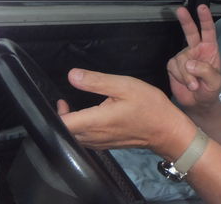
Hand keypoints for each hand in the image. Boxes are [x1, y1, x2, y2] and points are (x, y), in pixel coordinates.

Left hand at [60, 69, 194, 158]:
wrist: (167, 130)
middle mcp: (92, 136)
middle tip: (63, 98)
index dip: (52, 112)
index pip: (60, 123)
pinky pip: (83, 139)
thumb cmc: (149, 107)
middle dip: (59, 116)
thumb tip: (72, 75)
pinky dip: (79, 129)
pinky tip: (88, 116)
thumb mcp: (126, 86)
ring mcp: (98, 144)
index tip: (58, 97)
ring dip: (69, 122)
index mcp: (94, 121)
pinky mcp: (104, 146)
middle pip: (63, 131)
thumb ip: (97, 81)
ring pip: (72, 136)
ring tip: (71, 105)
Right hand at [167, 5, 220, 113]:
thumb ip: (206, 71)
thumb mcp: (215, 82)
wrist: (199, 103)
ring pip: (181, 60)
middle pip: (190, 32)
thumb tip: (190, 63)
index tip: (202, 7)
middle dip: (186, 20)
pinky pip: (173, 67)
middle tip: (181, 10)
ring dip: (187, 75)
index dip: (205, 19)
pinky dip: (180, 77)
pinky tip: (186, 83)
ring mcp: (184, 57)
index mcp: (210, 49)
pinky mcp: (174, 66)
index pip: (209, 31)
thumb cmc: (210, 90)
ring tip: (194, 84)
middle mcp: (196, 50)